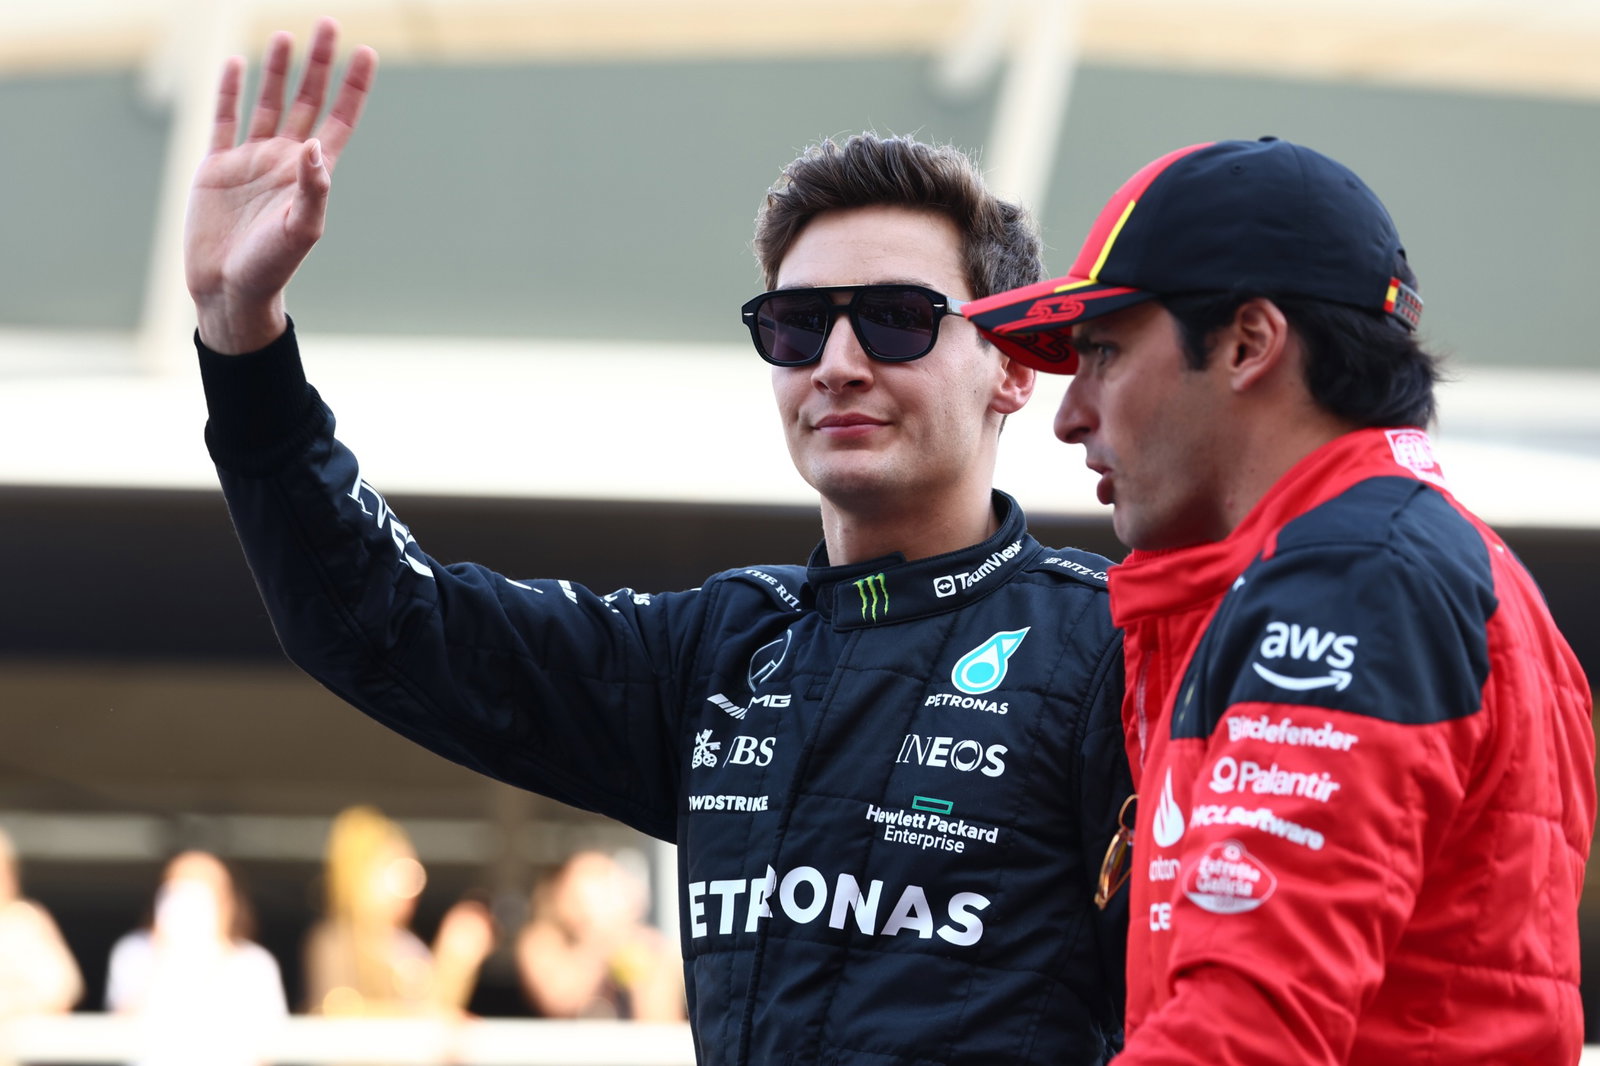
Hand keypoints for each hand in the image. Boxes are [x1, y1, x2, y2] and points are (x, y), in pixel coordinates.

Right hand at [184, 17, 376, 352]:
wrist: (228, 289)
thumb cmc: (272, 267)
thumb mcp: (301, 230)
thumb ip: (313, 188)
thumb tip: (314, 146)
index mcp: (313, 174)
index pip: (339, 119)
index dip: (353, 87)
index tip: (366, 52)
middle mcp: (285, 161)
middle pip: (307, 100)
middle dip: (319, 64)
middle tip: (329, 23)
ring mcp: (251, 160)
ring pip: (269, 102)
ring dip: (279, 70)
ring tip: (288, 36)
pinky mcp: (216, 167)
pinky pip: (224, 119)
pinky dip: (228, 91)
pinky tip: (234, 63)